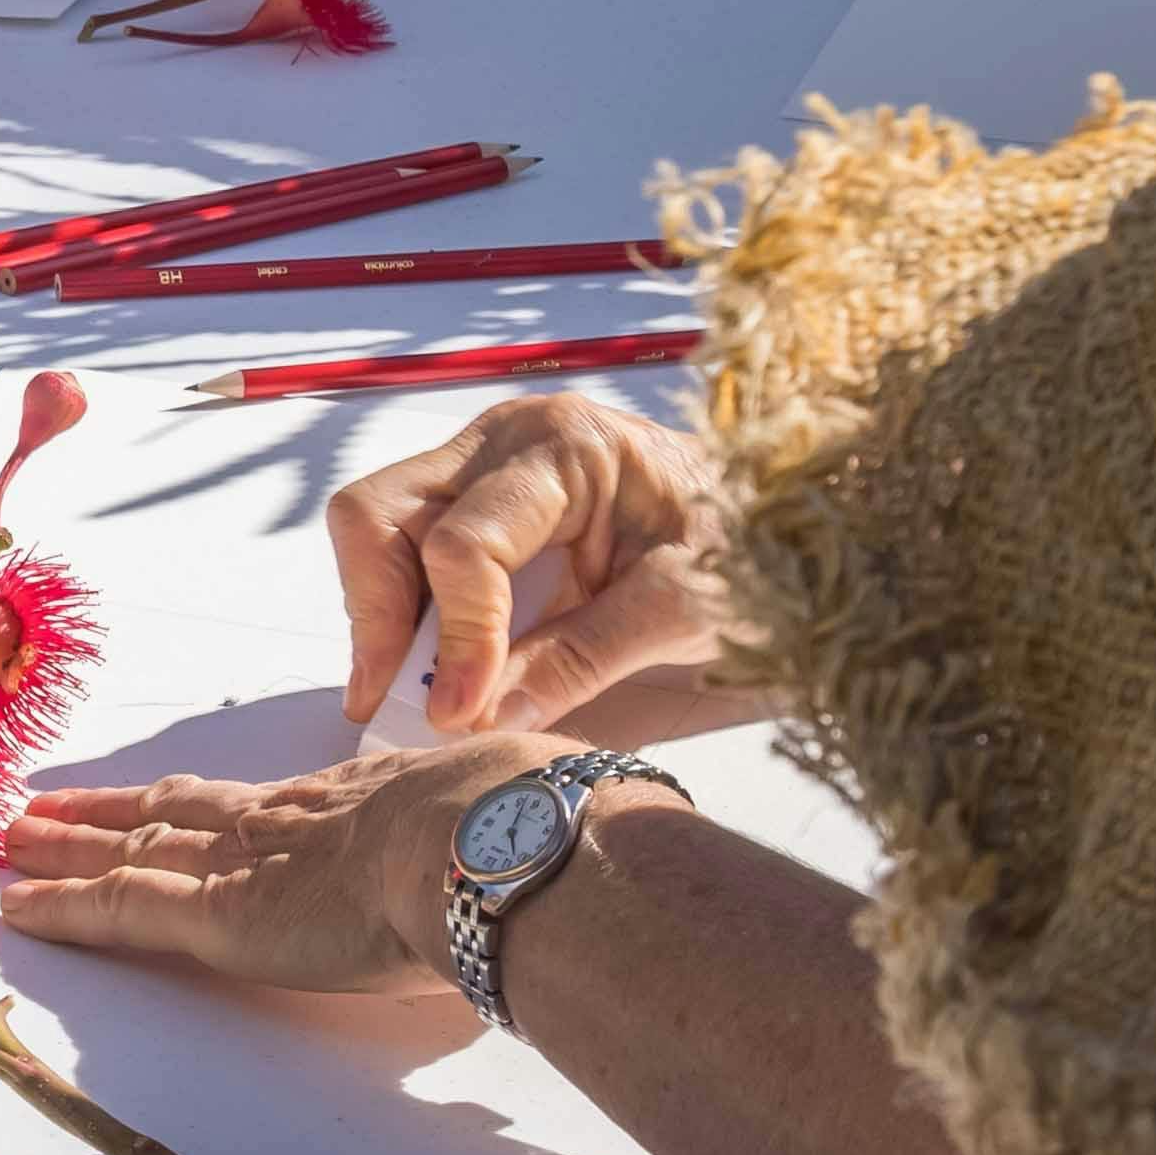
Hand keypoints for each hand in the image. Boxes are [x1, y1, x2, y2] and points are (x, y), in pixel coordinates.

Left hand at [0, 733, 549, 1000]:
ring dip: (65, 851)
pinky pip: (119, 908)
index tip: (160, 797)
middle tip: (45, 807)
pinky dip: (64, 909)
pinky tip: (17, 910)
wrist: (491, 840)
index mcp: (350, 805)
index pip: (250, 803)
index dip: (195, 801)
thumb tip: (524, 870)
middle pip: (171, 812)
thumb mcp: (501, 824)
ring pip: (129, 852)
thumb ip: (487, 846)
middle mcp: (280, 825)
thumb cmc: (519, 835)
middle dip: (107, 812)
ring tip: (10, 844)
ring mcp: (242, 866)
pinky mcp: (216, 915)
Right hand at [330, 388, 740, 733]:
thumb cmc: (746, 549)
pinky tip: (438, 665)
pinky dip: (404, 611)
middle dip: (378, 615)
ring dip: (382, 614)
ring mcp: (483, 459)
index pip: (465, 543)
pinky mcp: (476, 492)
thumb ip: (577, 660)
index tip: (458, 715)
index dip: (455, 637)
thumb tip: (477, 717)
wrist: (781, 519)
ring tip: (413, 690)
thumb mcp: (678, 614)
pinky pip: (402, 546)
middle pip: (381, 513)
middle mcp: (506, 437)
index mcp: (568, 447)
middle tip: (395, 700)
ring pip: (374, 526)